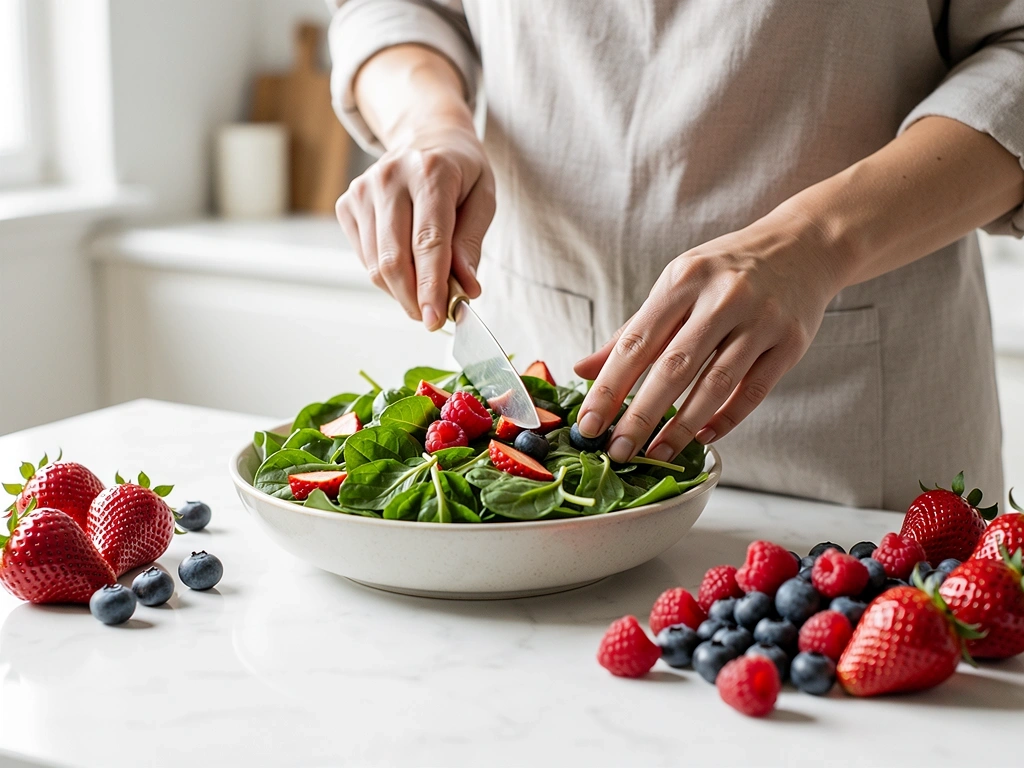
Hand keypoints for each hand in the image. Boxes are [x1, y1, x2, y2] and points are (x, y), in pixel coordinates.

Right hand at [335, 123, 495, 329]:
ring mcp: (363, 190)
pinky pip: (365, 258)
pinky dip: (386, 276)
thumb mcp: (483, 198)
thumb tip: (466, 287)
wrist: (425, 135)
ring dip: (401, 292)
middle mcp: (390, 178)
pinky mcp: (347, 204)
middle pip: (395, 259)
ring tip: (425, 293)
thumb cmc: (460, 171)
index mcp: (430, 171)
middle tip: (433, 318)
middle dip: (414, 299)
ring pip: (376, 265)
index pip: (428, 241)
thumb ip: (471, 243)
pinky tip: (407, 268)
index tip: (437, 319)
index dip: (431, 286)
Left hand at [573, 210, 843, 463]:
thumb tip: (582, 370)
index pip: (636, 342)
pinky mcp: (791, 341)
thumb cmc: (726, 270)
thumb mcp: (677, 284)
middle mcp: (722, 297)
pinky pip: (754, 391)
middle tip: (618, 451)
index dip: (609, 387)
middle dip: (641, 415)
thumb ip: (634, 331)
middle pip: (674, 367)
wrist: (803, 244)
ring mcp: (761, 319)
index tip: (589, 424)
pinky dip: (727, 418)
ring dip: (682, 426)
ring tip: (657, 453)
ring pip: (715, 384)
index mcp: (683, 279)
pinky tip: (704, 437)